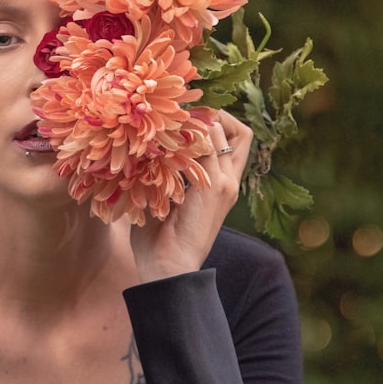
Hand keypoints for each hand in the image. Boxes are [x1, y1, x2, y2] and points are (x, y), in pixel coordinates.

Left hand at [129, 109, 252, 282]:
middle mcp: (228, 180)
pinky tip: (158, 139)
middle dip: (213, 114)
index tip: (181, 117)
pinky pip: (205, 147)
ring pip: (221, 133)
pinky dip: (185, 136)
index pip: (233, 138)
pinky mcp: (214, 188)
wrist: (167, 269)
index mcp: (220, 182)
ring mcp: (224, 184)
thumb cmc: (157, 237)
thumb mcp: (162, 197)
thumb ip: (164, 172)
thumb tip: (143, 147)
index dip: (213, 120)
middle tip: (179, 115)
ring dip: (193, 121)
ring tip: (165, 123)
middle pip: (239, 131)